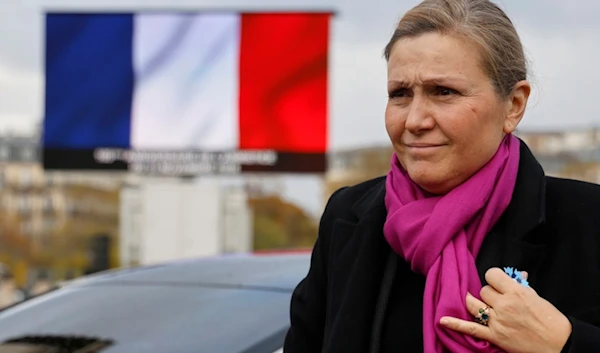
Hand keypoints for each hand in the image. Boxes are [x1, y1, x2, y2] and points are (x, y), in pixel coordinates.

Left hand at [440, 268, 571, 352]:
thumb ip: (522, 286)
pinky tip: (442, 320)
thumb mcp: (537, 298)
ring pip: (475, 304)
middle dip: (490, 294)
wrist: (559, 344)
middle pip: (484, 290)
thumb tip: (517, 275)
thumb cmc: (551, 321)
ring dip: (475, 303)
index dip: (494, 278)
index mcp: (516, 292)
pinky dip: (456, 324)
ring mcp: (497, 320)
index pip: (492, 275)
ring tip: (476, 302)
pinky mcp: (495, 335)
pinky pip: (471, 328)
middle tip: (499, 301)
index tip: (498, 283)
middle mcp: (504, 304)